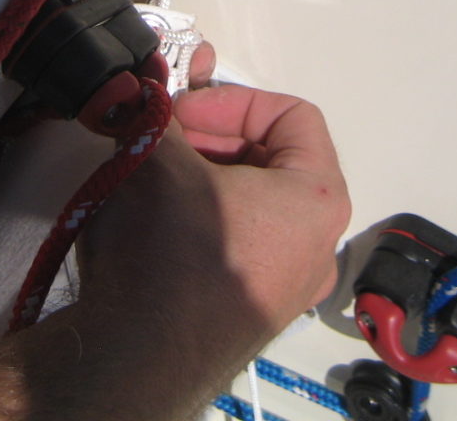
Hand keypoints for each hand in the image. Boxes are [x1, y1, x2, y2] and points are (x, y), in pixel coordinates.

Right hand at [80, 83, 350, 337]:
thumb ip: (157, 115)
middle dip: (214, 138)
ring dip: (204, 177)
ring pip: (254, 203)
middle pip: (274, 159)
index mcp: (319, 198)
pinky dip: (205, 221)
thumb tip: (146, 97)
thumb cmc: (168, 253)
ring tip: (153, 175)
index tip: (184, 112)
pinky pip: (240, 245)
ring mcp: (289, 285)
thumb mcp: (157, 160)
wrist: (137, 359)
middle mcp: (318, 245)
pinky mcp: (255, 312)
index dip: (233, 101)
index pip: (293, 115)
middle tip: (163, 138)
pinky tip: (158, 223)